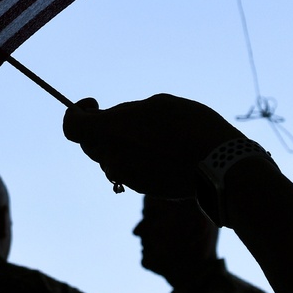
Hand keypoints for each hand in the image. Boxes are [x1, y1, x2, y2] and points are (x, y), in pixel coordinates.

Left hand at [63, 94, 242, 196]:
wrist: (220, 165)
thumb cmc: (190, 127)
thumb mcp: (158, 105)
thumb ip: (127, 113)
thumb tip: (115, 122)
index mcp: (111, 133)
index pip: (72, 127)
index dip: (76, 113)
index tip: (93, 103)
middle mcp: (113, 159)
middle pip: (91, 144)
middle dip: (102, 129)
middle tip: (128, 117)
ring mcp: (128, 178)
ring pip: (110, 158)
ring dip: (121, 144)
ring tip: (153, 132)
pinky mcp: (144, 189)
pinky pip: (129, 170)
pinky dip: (137, 159)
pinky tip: (163, 150)